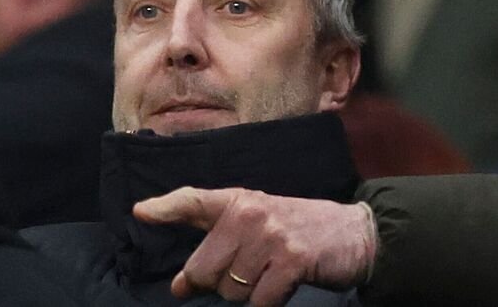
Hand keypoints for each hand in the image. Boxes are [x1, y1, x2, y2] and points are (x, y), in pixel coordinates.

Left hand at [133, 187, 375, 305]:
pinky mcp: (292, 259)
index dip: (166, 208)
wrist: (356, 234)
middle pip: (204, 270)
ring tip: (272, 275)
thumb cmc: (301, 230)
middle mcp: (251, 213)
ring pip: (231, 291)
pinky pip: (259, 301)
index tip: (141, 211)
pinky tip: (284, 287)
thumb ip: (219, 244)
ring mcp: (271, 235)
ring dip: (249, 295)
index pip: (195, 200)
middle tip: (250, 273)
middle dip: (220, 285)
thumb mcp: (261, 220)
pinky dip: (269, 303)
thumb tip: (180, 286)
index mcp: (240, 201)